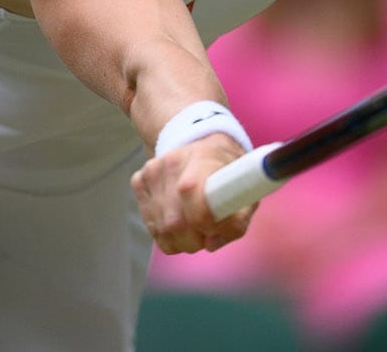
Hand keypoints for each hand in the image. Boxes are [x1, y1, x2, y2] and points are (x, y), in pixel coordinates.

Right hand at [130, 133, 256, 254]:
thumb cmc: (229, 172)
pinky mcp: (139, 180)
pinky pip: (151, 227)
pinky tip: (180, 221)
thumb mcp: (247, 190)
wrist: (203, 144)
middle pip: (174, 221)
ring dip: (180, 240)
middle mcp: (172, 161)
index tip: (213, 230)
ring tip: (195, 229)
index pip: (190, 191)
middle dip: (193, 239)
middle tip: (206, 234)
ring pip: (160, 228)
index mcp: (203, 157)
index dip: (203, 220)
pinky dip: (166, 234)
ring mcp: (152, 170)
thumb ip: (236, 221)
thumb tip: (210, 243)